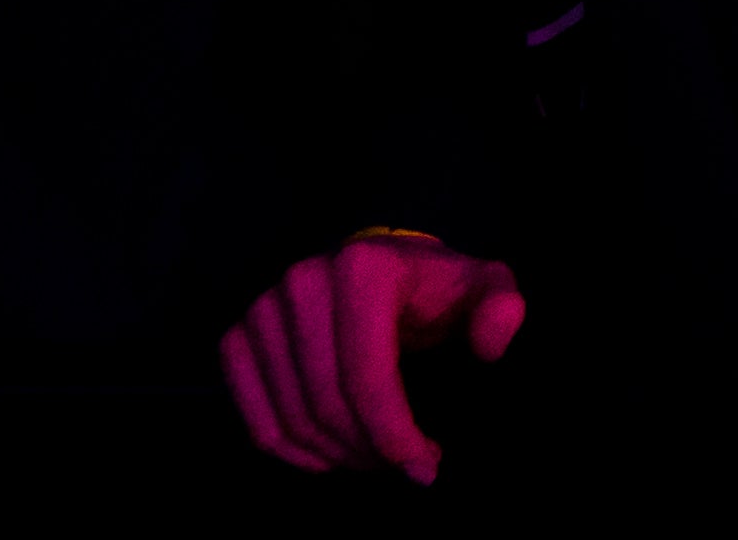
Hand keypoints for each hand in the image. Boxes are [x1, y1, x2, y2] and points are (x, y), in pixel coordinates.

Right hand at [221, 235, 526, 483]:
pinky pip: (252, 416)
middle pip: (325, 402)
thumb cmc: (435, 287)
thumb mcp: (485, 286)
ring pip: (290, 416)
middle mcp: (302, 282)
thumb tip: (489, 347)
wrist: (382, 269)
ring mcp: (261, 310)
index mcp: (362, 269)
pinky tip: (328, 459)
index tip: (425, 467)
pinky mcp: (236, 337)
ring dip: (333, 456)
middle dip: (367, 450)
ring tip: (374, 459)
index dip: (394, 435)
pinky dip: (289, 451)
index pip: (366, 377)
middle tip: (402, 467)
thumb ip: (501, 307)